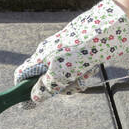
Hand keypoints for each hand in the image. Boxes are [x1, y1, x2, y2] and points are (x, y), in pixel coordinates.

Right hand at [14, 0, 128, 107]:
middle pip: (46, 81)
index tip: (29, 102)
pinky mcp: (77, 55)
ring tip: (84, 75)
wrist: (106, 27)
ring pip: (63, 79)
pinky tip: (91, 68)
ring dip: (74, 82)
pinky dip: (83, 74)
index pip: (22, 75)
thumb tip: (33, 98)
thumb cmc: (81, 49)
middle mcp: (49, 56)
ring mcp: (63, 56)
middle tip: (71, 86)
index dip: (22, 89)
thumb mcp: (61, 72)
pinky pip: (76, 72)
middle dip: (59, 88)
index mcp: (40, 58)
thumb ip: (46, 86)